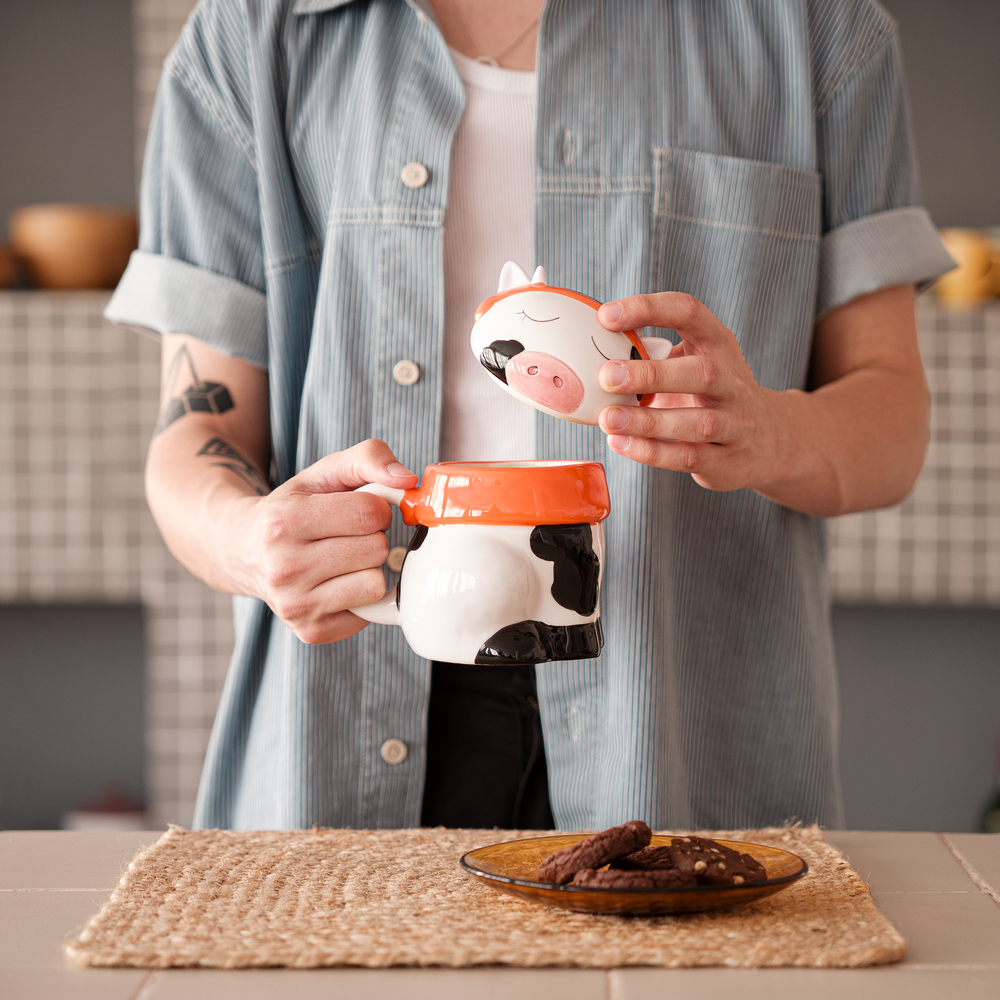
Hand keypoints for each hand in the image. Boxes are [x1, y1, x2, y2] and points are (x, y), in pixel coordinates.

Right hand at [237, 439, 417, 643]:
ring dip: (369, 568)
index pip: (371, 514)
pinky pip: (370, 612)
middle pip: (377, 550)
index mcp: (284, 521)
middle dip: (372, 538)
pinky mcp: (311, 632)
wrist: (247, 552)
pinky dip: (362, 596)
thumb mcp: (324, 472)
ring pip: (376, 584)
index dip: (375, 508)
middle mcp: (283, 567)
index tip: (356, 510)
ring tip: (342, 559)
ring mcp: (295, 605)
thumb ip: (369, 457)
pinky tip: (338, 583)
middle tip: (346, 536)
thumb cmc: (296, 508)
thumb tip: (408, 480)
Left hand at [596, 293, 787, 492]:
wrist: (767, 441)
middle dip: (651, 374)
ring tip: (608, 419)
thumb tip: (589, 341)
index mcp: (717, 345)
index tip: (605, 316)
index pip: (689, 313)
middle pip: (700, 373)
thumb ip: (653, 352)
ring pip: (695, 422)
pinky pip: (687, 457)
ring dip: (648, 422)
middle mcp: (731, 382)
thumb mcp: (694, 362)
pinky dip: (651, 452)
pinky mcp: (724, 460)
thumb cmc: (711, 394)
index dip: (649, 308)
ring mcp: (733, 423)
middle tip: (606, 376)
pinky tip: (620, 444)